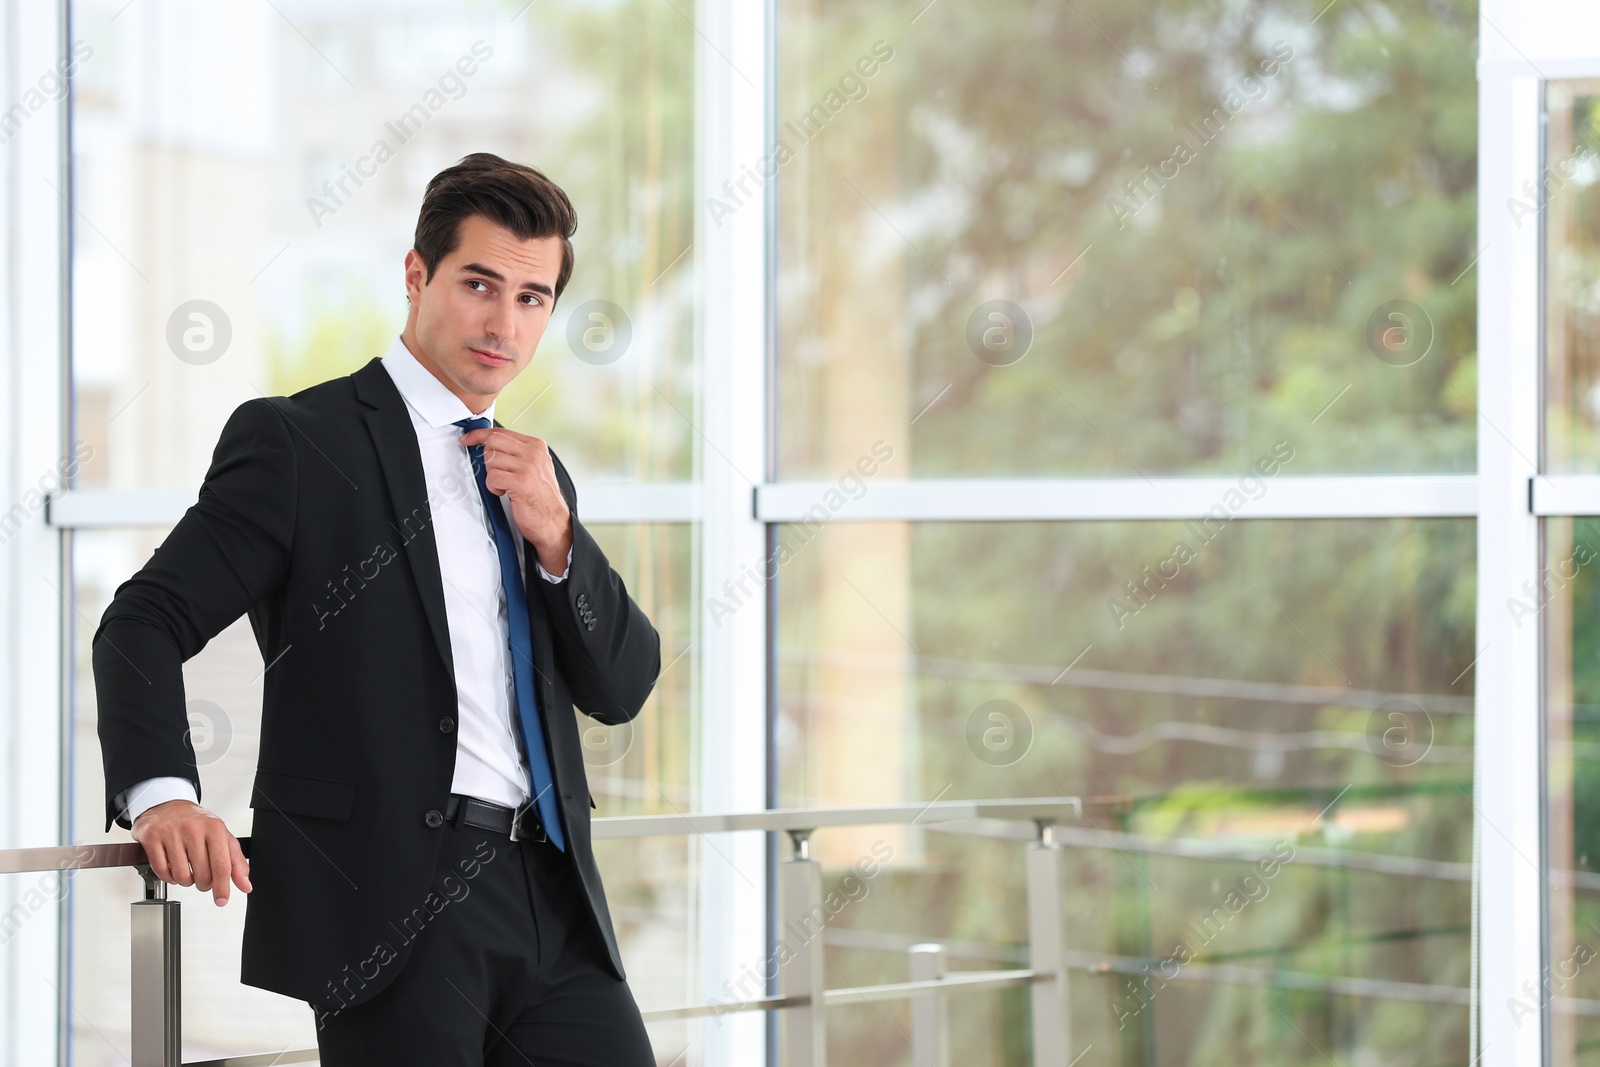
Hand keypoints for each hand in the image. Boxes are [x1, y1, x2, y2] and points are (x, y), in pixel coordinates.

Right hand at [131, 799, 251, 905]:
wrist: (167, 804)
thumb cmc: (196, 823)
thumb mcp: (221, 836)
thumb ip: (236, 861)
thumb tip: (245, 885)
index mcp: (214, 828)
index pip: (222, 865)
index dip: (222, 887)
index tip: (222, 900)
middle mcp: (193, 828)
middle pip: (202, 874)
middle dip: (204, 884)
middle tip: (203, 879)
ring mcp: (170, 833)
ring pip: (181, 876)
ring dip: (185, 881)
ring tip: (187, 871)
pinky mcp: (152, 837)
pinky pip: (161, 871)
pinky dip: (168, 877)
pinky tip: (172, 869)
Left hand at [459, 426, 572, 575]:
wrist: (553, 521)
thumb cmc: (541, 497)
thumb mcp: (533, 467)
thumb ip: (516, 453)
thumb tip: (490, 444)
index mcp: (536, 446)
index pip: (502, 432)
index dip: (480, 434)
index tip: (469, 438)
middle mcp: (534, 453)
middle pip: (493, 441)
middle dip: (486, 457)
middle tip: (493, 471)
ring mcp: (529, 466)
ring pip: (491, 459)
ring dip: (492, 475)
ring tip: (504, 485)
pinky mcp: (521, 482)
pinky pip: (492, 476)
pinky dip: (493, 486)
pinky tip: (504, 492)